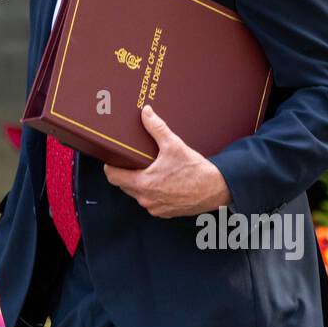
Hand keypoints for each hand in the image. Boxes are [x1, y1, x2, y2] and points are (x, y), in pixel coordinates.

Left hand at [103, 105, 232, 217]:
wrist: (217, 189)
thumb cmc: (195, 170)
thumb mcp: (174, 145)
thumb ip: (156, 128)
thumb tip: (146, 113)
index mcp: (143, 183)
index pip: (113, 177)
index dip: (110, 166)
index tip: (114, 158)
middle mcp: (146, 199)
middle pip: (123, 185)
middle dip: (126, 173)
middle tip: (133, 160)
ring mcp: (155, 208)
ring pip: (137, 194)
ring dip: (139, 183)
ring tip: (149, 169)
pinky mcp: (165, 213)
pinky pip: (151, 202)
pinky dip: (152, 192)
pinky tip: (162, 182)